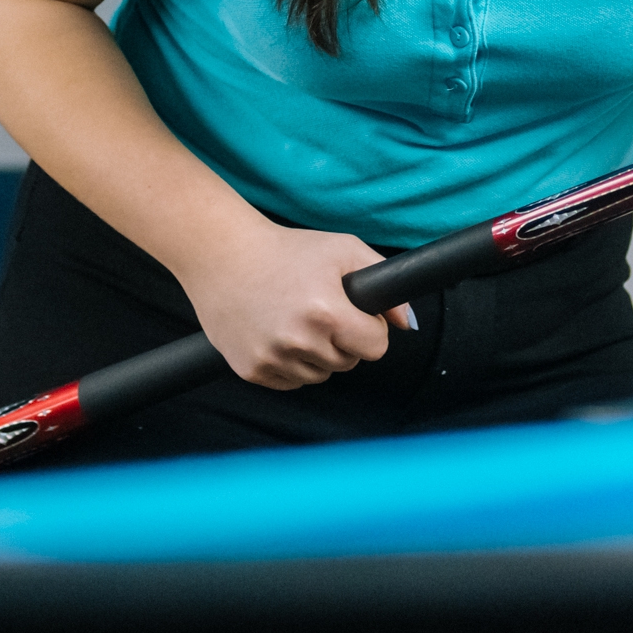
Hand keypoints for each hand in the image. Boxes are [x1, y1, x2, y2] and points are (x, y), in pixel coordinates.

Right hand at [175, 218, 416, 389]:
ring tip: (298, 318)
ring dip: (317, 354)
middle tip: (322, 310)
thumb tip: (408, 324)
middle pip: (349, 363)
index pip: (375, 348)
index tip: (356, 314)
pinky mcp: (251, 371)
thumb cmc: (288, 250)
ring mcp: (271, 358)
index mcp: (326, 312)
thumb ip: (383, 284)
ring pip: (320, 375)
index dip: (371, 329)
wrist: (224, 255)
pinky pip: (291, 382)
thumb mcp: (343, 251)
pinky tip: (279, 332)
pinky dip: (291, 364)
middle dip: (344, 340)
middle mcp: (299, 340)